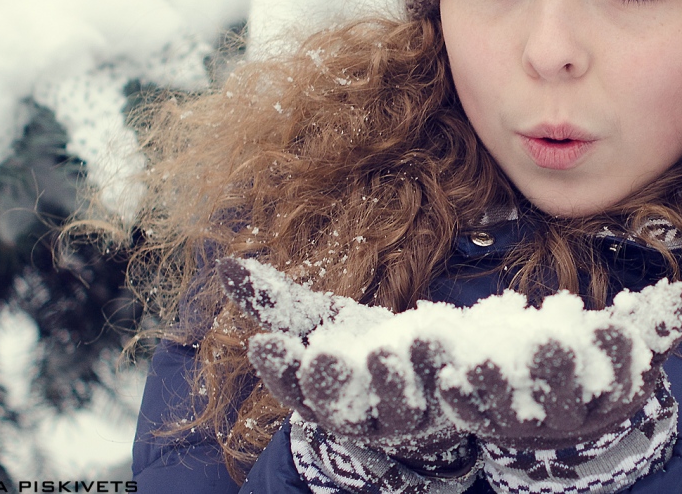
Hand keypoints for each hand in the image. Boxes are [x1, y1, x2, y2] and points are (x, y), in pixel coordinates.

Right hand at [218, 258, 471, 473]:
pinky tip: (448, 351)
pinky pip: (457, 404)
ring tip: (386, 351)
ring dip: (393, 383)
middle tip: (321, 357)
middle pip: (342, 411)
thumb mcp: (320, 324)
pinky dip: (456, 385)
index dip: (279, 371)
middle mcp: (365, 416)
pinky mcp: (456, 408)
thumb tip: (224, 264)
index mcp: (324, 399)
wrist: (430, 387)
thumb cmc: (360, 352)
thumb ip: (277, 303)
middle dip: (330, 385)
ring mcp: (413, 417)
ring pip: (401, 409)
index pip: (294, 392)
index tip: (264, 342)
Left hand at [435, 279, 681, 449]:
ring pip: (512, 409)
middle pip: (564, 400)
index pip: (620, 379)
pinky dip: (460, 399)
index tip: (614, 329)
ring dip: (496, 385)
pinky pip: (474, 416)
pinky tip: (448, 375)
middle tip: (552, 344)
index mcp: (610, 393)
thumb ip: (664, 318)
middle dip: (557, 373)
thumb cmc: (604, 363)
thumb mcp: (637, 340)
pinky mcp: (490, 420)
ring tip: (484, 359)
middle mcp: (570, 415)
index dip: (618, 356)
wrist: (565, 411)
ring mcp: (527, 421)